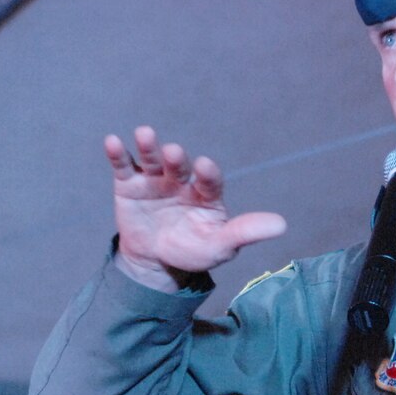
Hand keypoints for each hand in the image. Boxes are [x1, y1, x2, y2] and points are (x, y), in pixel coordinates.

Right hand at [105, 126, 286, 290]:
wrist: (156, 260)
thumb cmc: (193, 249)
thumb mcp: (220, 246)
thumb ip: (246, 232)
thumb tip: (282, 226)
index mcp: (206, 192)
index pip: (209, 180)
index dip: (207, 173)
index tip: (205, 166)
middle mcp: (181, 180)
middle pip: (179, 165)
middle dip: (175, 159)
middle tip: (174, 152)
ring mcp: (155, 179)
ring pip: (152, 159)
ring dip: (148, 146)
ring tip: (144, 134)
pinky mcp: (130, 184)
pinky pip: (124, 166)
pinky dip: (118, 153)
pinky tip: (112, 141)